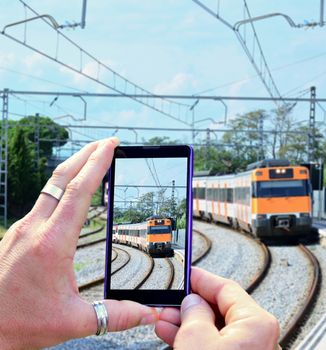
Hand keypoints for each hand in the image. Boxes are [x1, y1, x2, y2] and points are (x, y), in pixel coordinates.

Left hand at [0, 138, 156, 349]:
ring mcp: (22, 229)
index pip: (79, 191)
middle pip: (62, 177)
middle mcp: (34, 229)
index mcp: (52, 243)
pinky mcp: (16, 235)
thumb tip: (149, 313)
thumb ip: (116, 315)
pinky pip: (43, 200)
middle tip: (108, 142)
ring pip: (50, 186)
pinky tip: (70, 192)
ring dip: (73, 168)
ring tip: (93, 160)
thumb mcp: (73, 322)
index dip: (98, 164)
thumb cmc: (19, 324)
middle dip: (87, 154)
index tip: (112, 145)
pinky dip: (62, 186)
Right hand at [155, 267, 279, 349]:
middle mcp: (259, 336)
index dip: (202, 279)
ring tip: (166, 321)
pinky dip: (198, 340)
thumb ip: (193, 314)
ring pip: (217, 329)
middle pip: (221, 308)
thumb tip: (191, 303)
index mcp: (257, 322)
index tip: (187, 274)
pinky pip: (217, 344)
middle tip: (171, 302)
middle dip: (192, 305)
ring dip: (190, 323)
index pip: (226, 287)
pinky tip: (175, 336)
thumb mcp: (197, 340)